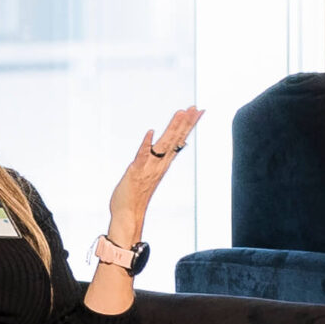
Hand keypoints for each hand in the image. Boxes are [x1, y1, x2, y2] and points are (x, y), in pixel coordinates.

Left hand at [104, 105, 201, 238]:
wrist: (127, 215)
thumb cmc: (135, 196)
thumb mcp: (150, 174)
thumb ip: (159, 161)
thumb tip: (170, 150)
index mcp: (162, 164)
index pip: (178, 140)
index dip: (188, 125)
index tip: (197, 112)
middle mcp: (159, 164)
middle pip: (175, 140)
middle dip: (185, 122)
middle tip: (195, 108)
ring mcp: (149, 167)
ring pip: (164, 144)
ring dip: (172, 128)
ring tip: (181, 113)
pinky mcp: (136, 171)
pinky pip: (142, 155)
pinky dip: (146, 144)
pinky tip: (151, 132)